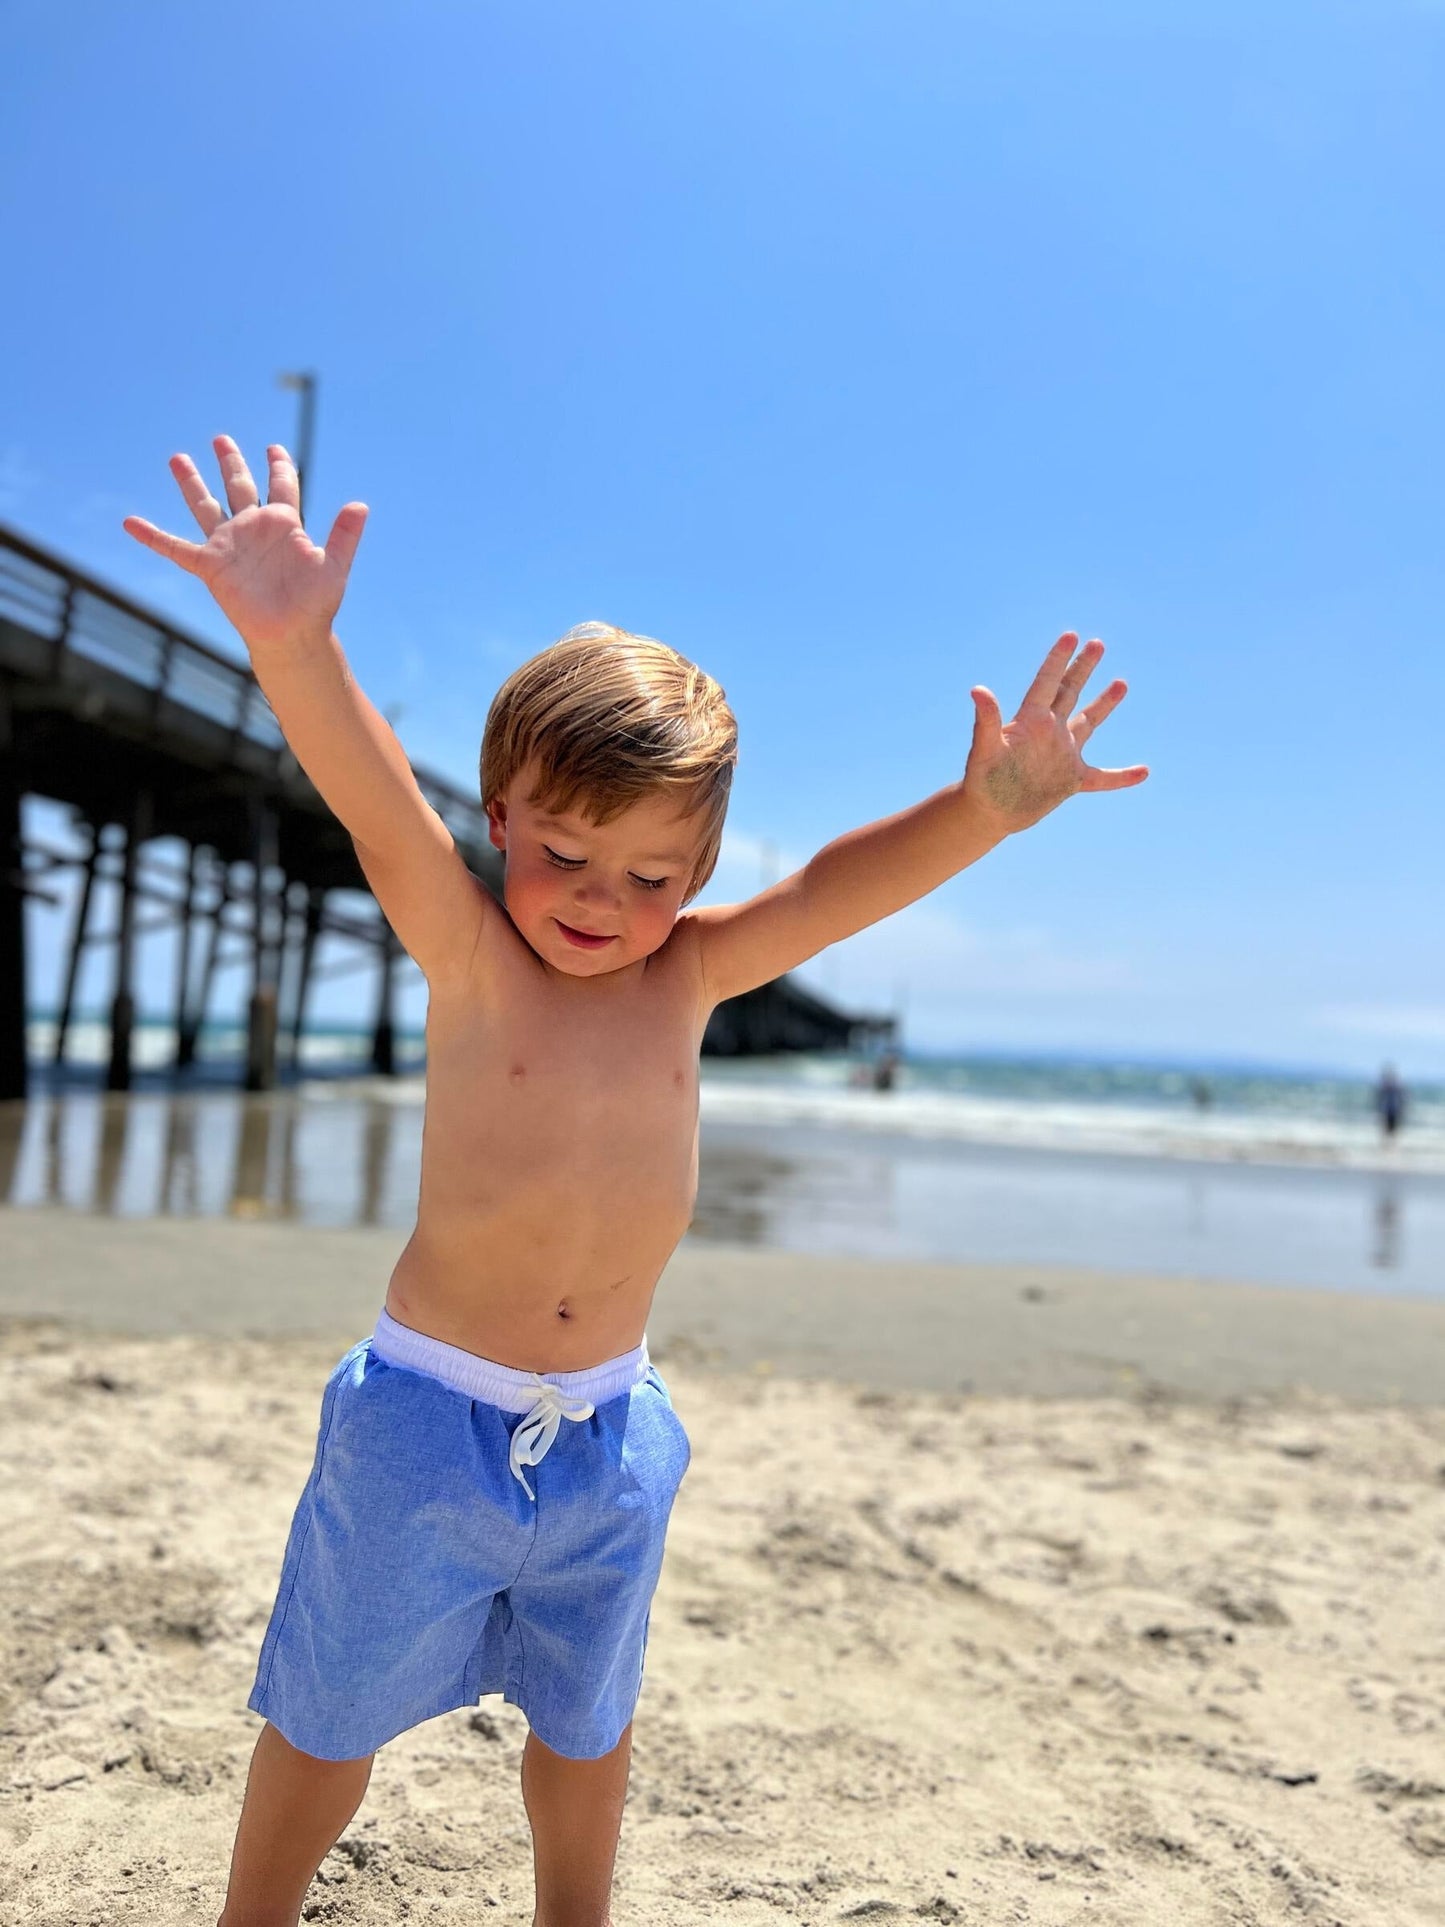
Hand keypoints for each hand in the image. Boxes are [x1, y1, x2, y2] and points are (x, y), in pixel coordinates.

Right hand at [122, 436, 367, 650]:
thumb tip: (361, 504)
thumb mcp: (334, 566)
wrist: (292, 635)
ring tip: (178, 457)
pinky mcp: (211, 567)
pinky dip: (153, 536)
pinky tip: (129, 522)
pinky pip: (176, 548)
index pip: (282, 485)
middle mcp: (253, 529)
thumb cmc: (315, 605)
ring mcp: (229, 545)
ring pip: (206, 507)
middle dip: (231, 462)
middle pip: (239, 487)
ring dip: (191, 483)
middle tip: (221, 438)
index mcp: (284, 524)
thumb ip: (344, 535)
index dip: (279, 466)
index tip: (274, 448)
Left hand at [962, 632, 1147, 834]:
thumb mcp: (984, 750)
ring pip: (1088, 723)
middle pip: (1069, 692)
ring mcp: (1062, 754)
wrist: (988, 812)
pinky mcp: (1070, 780)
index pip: (1047, 683)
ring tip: (1121, 683)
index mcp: (1030, 721)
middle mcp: (1049, 732)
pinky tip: (1143, 772)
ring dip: (1104, 704)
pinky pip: (1102, 778)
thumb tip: (977, 690)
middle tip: (1097, 643)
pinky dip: (1121, 777)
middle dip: (1082, 668)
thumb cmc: (981, 781)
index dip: (1058, 660)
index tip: (1071, 635)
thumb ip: (985, 721)